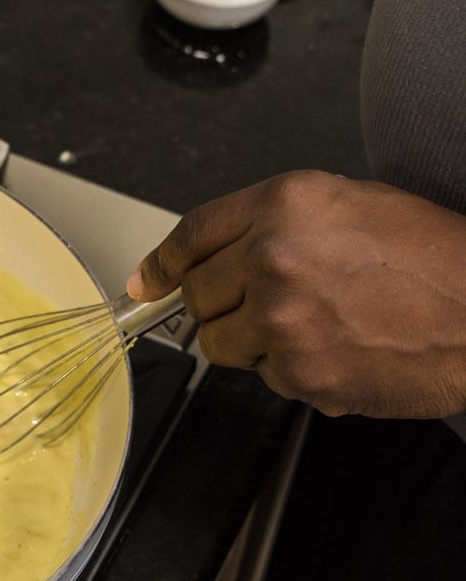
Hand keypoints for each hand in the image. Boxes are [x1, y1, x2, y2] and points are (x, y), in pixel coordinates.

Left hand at [127, 170, 465, 417]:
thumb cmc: (435, 260)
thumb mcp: (350, 209)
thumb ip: (272, 227)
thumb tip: (200, 260)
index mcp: (285, 205)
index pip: (192, 234)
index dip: (161, 263)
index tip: (146, 282)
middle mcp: (273, 255)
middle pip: (199, 294)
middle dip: (223, 305)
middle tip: (272, 307)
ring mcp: (281, 316)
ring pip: (220, 342)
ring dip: (251, 342)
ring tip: (314, 327)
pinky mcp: (298, 370)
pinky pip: (263, 376)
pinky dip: (291, 372)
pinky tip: (338, 350)